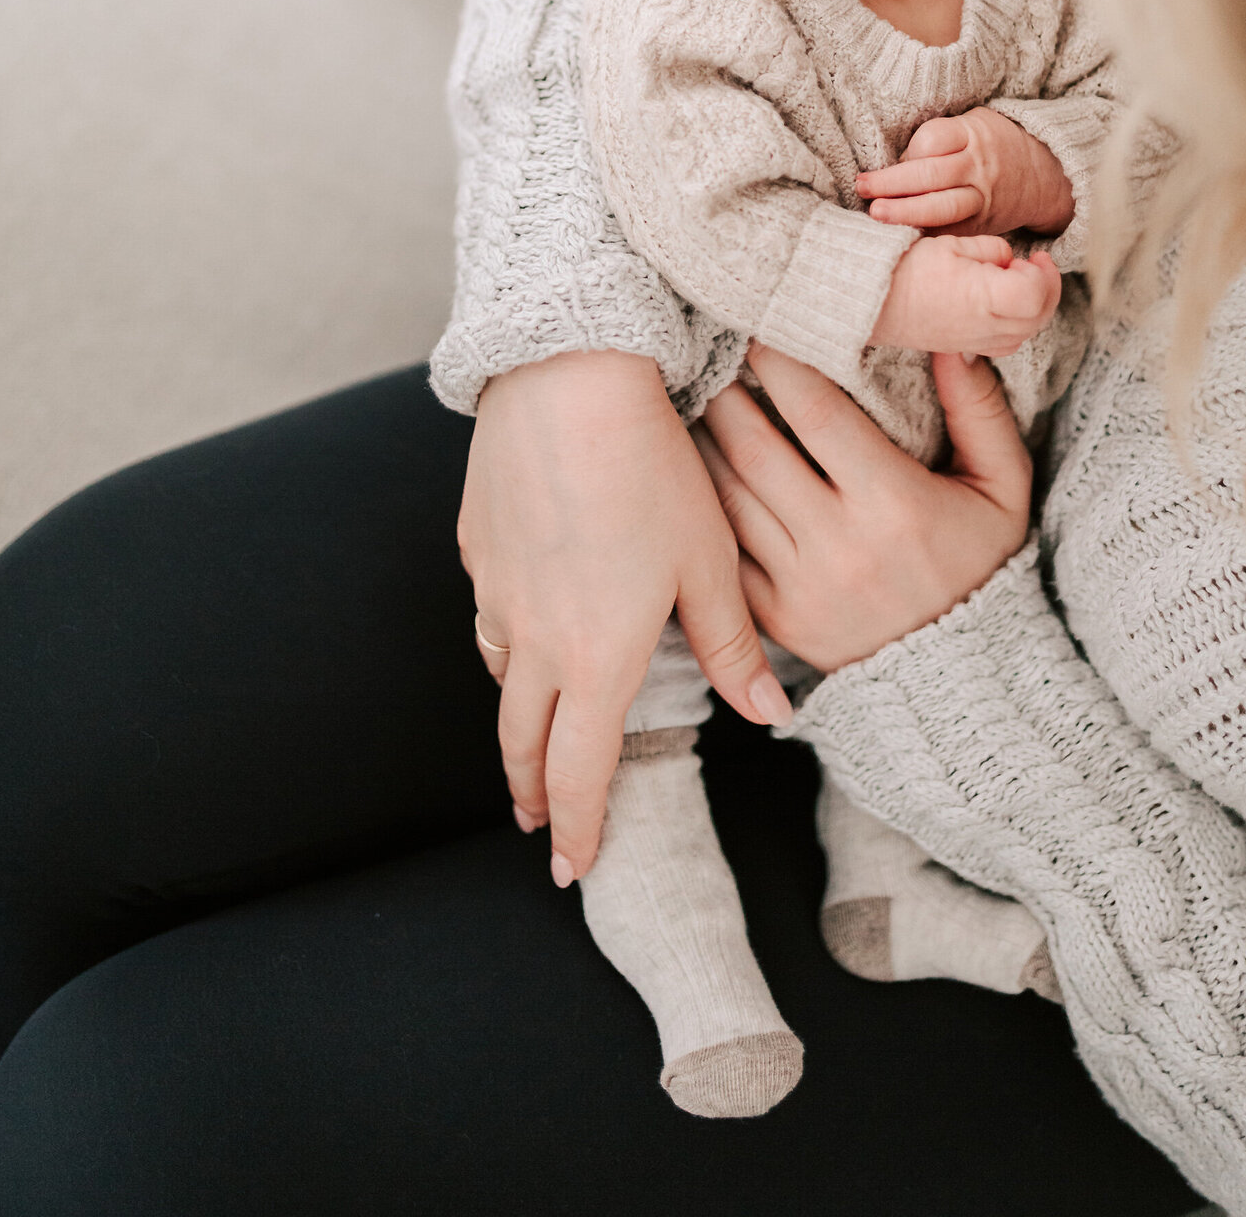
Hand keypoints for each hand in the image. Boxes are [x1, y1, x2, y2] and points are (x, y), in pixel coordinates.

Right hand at [460, 350, 792, 883]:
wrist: (572, 378)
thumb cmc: (655, 468)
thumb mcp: (712, 560)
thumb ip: (733, 645)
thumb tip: (771, 718)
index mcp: (597, 658)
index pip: (581, 773)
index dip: (580, 827)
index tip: (575, 867)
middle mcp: (534, 636)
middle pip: (521, 742)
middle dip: (531, 792)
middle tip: (538, 824)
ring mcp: (495, 588)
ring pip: (497, 673)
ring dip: (515, 715)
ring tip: (528, 731)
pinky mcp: (475, 542)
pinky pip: (487, 608)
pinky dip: (503, 636)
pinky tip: (522, 618)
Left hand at [697, 343, 1030, 670]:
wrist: (964, 677)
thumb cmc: (983, 563)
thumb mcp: (1003, 487)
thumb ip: (979, 411)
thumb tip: (952, 341)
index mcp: (895, 504)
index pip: (816, 412)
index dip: (778, 363)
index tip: (759, 325)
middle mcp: (840, 546)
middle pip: (753, 448)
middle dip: (724, 391)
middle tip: (709, 349)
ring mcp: (800, 588)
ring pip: (726, 496)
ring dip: (703, 441)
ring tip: (695, 395)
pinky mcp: (775, 620)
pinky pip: (723, 550)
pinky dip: (704, 504)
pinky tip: (696, 466)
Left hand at [858, 110, 1074, 237]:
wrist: (1042, 177)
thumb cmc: (991, 145)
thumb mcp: (972, 122)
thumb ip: (938, 136)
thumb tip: (894, 162)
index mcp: (973, 135)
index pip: (933, 139)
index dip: (906, 151)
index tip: (887, 160)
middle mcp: (978, 167)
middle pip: (931, 175)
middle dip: (892, 183)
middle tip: (863, 188)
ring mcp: (981, 199)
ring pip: (942, 208)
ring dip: (905, 212)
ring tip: (876, 214)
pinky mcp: (981, 225)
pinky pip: (950, 232)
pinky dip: (924, 234)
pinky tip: (900, 236)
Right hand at [870, 233, 1061, 355]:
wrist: (869, 301)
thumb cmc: (905, 268)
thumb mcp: (951, 243)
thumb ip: (992, 249)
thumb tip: (1009, 260)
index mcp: (985, 297)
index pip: (1036, 294)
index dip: (1044, 274)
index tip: (1035, 256)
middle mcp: (985, 327)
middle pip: (1039, 316)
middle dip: (1048, 287)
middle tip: (1037, 264)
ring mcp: (976, 342)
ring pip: (1027, 333)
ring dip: (1035, 307)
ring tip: (1020, 281)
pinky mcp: (966, 349)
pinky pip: (1007, 343)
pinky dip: (1018, 324)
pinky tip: (1003, 304)